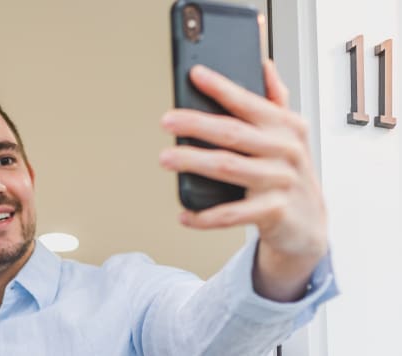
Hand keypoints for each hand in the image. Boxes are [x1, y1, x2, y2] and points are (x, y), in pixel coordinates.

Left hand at [159, 60, 327, 300]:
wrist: (309, 223)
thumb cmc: (291, 173)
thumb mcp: (290, 135)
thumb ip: (275, 101)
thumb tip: (264, 65)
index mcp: (286, 126)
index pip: (249, 102)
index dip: (221, 87)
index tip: (195, 74)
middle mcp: (285, 151)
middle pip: (233, 133)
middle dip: (196, 124)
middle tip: (167, 120)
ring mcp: (280, 182)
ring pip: (228, 168)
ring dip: (193, 162)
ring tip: (166, 158)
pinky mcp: (273, 211)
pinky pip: (232, 214)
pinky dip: (205, 215)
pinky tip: (184, 213)